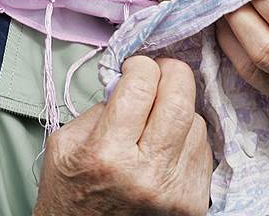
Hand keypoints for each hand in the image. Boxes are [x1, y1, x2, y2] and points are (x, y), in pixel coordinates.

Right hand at [34, 56, 212, 215]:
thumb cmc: (71, 196)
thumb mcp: (65, 146)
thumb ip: (99, 108)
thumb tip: (133, 81)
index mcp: (106, 156)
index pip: (141, 87)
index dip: (141, 66)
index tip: (136, 68)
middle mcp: (146, 175)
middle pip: (180, 99)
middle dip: (172, 73)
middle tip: (160, 73)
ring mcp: (175, 191)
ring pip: (197, 122)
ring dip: (179, 111)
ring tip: (157, 121)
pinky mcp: (193, 203)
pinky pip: (203, 150)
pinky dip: (188, 140)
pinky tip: (166, 148)